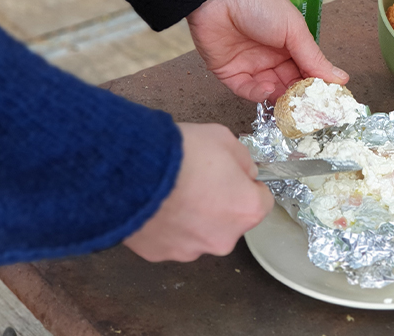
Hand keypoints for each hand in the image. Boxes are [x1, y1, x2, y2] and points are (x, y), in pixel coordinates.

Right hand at [123, 122, 273, 260]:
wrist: (131, 170)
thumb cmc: (182, 153)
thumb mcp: (224, 139)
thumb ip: (243, 160)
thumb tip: (246, 172)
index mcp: (247, 210)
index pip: (262, 200)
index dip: (247, 184)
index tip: (232, 175)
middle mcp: (223, 238)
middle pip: (230, 221)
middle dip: (219, 204)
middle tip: (198, 181)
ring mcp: (190, 250)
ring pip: (200, 233)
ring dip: (192, 217)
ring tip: (172, 192)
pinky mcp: (160, 254)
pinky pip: (171, 239)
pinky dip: (166, 225)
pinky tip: (155, 205)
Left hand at [186, 0, 348, 102]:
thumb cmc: (259, 2)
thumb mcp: (293, 30)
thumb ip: (314, 58)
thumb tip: (341, 79)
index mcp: (290, 45)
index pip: (307, 72)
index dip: (317, 86)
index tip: (327, 100)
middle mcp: (271, 57)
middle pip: (289, 85)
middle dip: (298, 98)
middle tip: (308, 108)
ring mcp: (251, 66)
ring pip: (269, 92)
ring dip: (279, 97)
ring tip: (287, 99)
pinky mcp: (230, 73)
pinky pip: (246, 90)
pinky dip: (258, 94)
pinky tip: (267, 89)